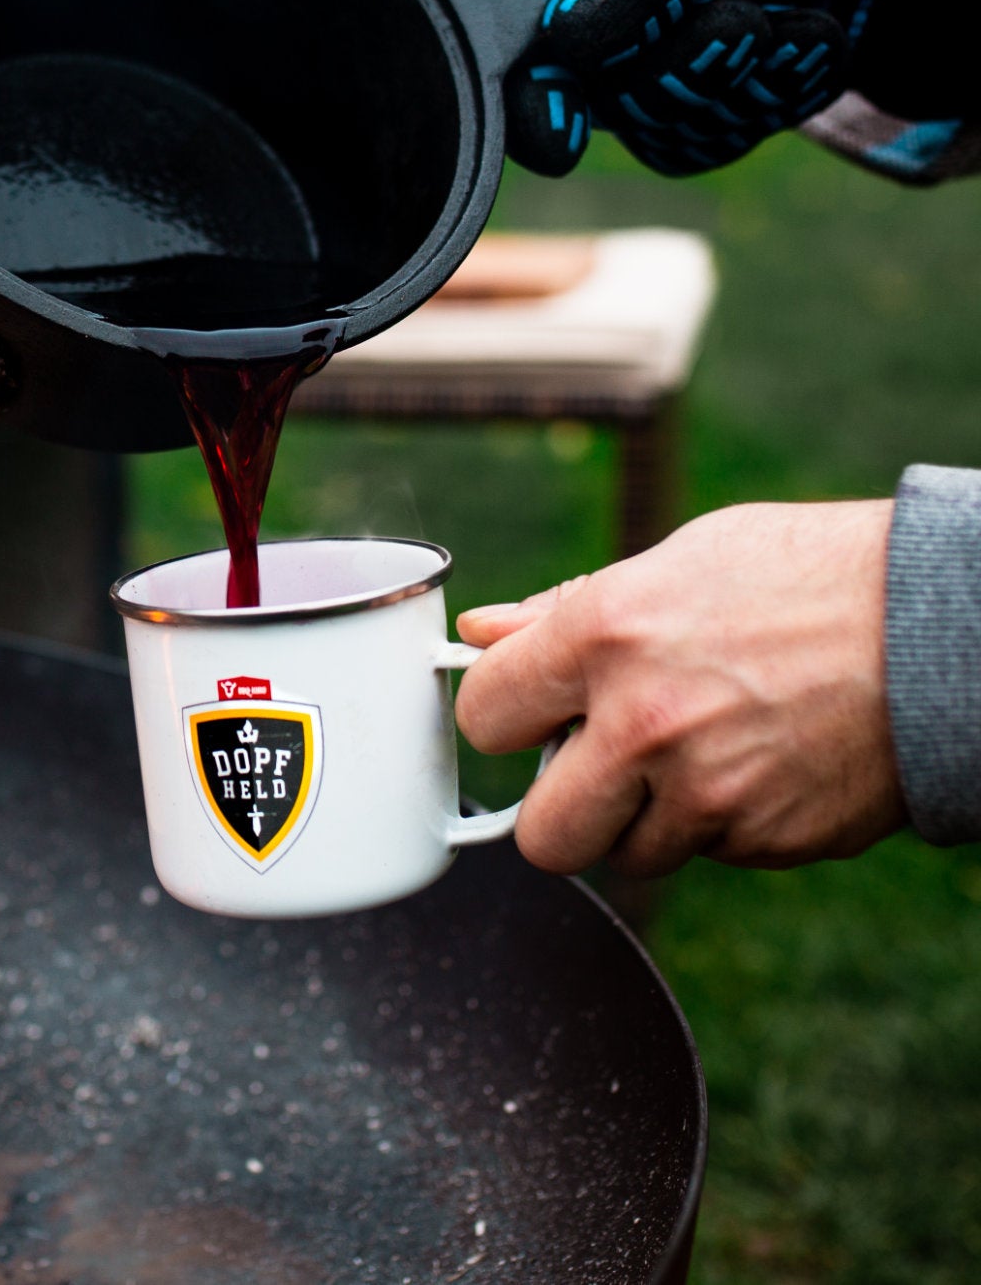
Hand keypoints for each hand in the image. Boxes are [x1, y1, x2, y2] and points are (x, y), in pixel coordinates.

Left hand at [453, 500, 904, 878]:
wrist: (945, 624)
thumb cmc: (810, 576)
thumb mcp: (677, 561)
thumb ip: (565, 611)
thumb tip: (482, 632)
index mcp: (605, 637)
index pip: (483, 714)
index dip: (501, 716)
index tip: (523, 713)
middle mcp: (646, 723)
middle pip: (542, 836)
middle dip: (561, 810)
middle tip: (593, 768)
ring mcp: (709, 792)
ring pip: (629, 854)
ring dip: (647, 817)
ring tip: (702, 745)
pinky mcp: (767, 839)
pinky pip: (709, 852)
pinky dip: (721, 821)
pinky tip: (760, 759)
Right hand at [479, 0, 980, 176]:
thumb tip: (563, 41)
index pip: (507, 28)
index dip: (526, 88)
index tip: (559, 135)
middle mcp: (582, 14)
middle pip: (587, 97)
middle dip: (681, 67)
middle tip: (745, 19)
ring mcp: (629, 71)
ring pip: (650, 127)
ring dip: (741, 79)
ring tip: (786, 16)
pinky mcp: (684, 114)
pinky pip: (701, 143)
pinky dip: (768, 99)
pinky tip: (795, 43)